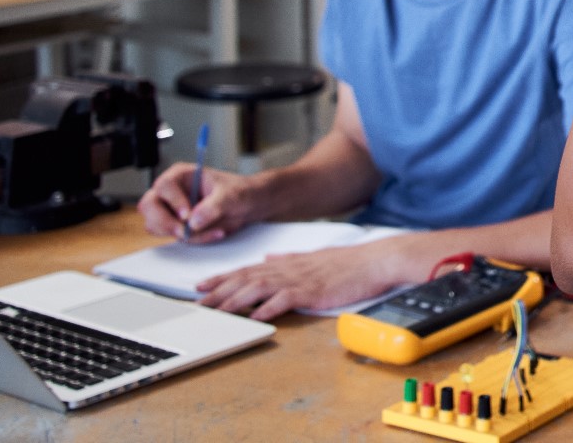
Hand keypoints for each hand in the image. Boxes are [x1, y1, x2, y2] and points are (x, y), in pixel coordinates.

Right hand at [139, 162, 260, 242]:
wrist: (247, 205)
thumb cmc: (239, 192)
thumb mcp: (231, 195)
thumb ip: (213, 206)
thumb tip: (194, 221)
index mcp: (181, 175)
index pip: (164, 186)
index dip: (173, 201)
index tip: (187, 215)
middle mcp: (170, 192)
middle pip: (148, 206)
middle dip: (165, 222)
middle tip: (185, 232)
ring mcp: (170, 209)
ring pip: (155, 225)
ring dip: (181, 233)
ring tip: (211, 231)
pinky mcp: (176, 225)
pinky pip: (172, 236)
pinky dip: (191, 240)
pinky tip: (213, 233)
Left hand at [195, 236, 418, 320]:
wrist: (376, 260)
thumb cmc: (349, 263)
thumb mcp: (315, 257)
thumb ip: (290, 259)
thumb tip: (269, 260)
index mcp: (288, 264)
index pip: (247, 270)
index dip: (221, 278)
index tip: (200, 285)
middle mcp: (288, 270)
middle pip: (245, 279)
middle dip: (218, 291)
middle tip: (196, 302)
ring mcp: (299, 280)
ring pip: (258, 288)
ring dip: (234, 300)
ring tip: (215, 311)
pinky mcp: (312, 291)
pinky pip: (285, 300)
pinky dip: (268, 307)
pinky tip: (254, 316)